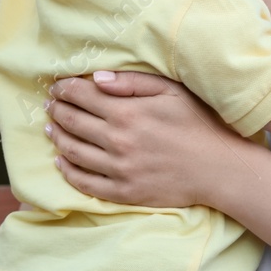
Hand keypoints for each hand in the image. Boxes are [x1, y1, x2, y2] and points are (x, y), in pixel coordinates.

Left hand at [45, 70, 253, 207]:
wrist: (219, 168)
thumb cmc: (199, 124)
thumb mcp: (172, 92)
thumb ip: (133, 82)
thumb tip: (96, 78)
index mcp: (128, 113)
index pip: (83, 96)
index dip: (65, 89)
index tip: (57, 86)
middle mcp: (117, 141)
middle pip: (72, 122)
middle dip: (57, 110)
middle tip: (50, 105)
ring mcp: (118, 169)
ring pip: (72, 151)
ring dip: (57, 137)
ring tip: (51, 128)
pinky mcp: (123, 192)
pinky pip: (85, 183)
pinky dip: (68, 170)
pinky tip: (62, 161)